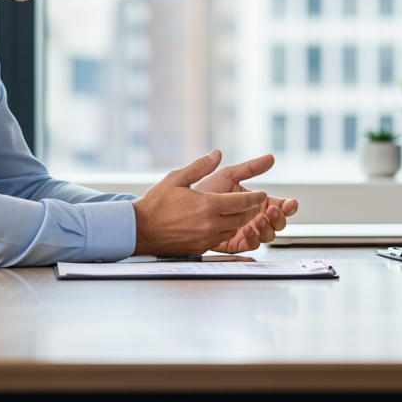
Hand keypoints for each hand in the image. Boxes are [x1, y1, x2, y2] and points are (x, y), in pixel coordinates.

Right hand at [132, 150, 269, 255]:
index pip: (242, 202)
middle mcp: (211, 224)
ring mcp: (206, 238)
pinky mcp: (200, 248)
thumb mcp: (177, 178)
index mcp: (208, 205)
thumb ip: (200, 166)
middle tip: (256, 204)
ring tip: (242, 213)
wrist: (139, 229)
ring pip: (233, 231)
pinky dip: (227, 232)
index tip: (262, 194)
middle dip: (252, 211)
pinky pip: (221, 240)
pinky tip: (224, 224)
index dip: (255, 198)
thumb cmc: (156, 203)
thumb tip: (217, 153)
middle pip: (242, 218)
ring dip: (241, 222)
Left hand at [194, 151, 298, 251]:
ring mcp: (245, 231)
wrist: (180, 208)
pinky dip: (253, 239)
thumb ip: (250, 168)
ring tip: (259, 220)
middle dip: (279, 218)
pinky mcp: (233, 243)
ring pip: (267, 235)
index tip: (291, 203)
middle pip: (277, 223)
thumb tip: (271, 157)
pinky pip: (249, 246)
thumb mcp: (228, 175)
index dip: (287, 206)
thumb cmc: (203, 189)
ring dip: (267, 229)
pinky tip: (249, 231)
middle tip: (272, 211)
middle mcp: (253, 217)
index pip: (278, 205)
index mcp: (255, 202)